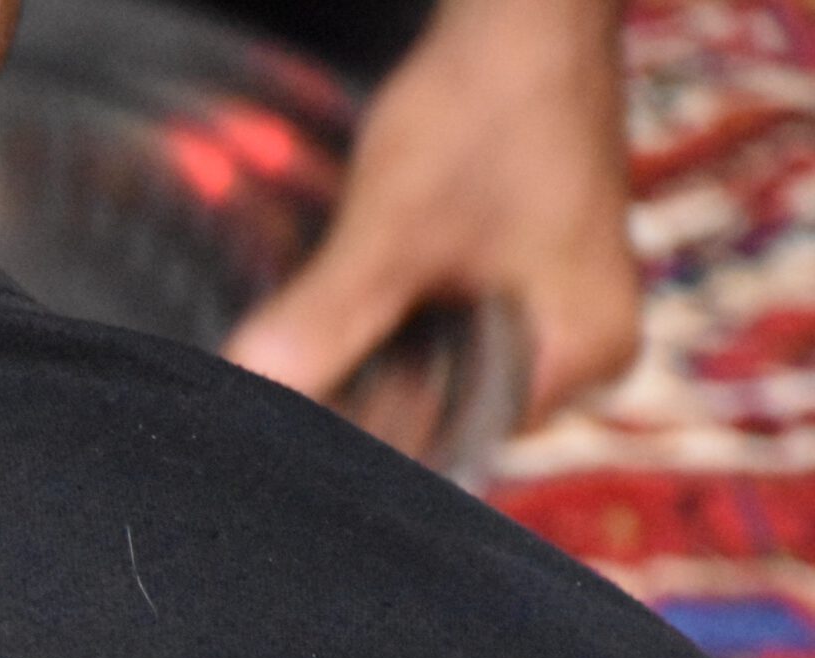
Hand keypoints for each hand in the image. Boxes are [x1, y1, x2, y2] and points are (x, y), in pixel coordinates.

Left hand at [225, 0, 641, 440]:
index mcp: (575, 357)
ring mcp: (546, 314)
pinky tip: (321, 318)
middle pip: (437, 410)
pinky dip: (377, 323)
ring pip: (427, 369)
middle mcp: (575, 351)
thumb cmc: (488, 109)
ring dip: (356, 362)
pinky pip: (433, 328)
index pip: (447, 440)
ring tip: (287, 354)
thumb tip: (256, 386)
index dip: (355, 437)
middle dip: (351, 398)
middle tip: (266, 392)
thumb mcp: (396, 228)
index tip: (276, 430)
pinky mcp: (513, 279)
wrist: (525, 18)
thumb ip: (330, 316)